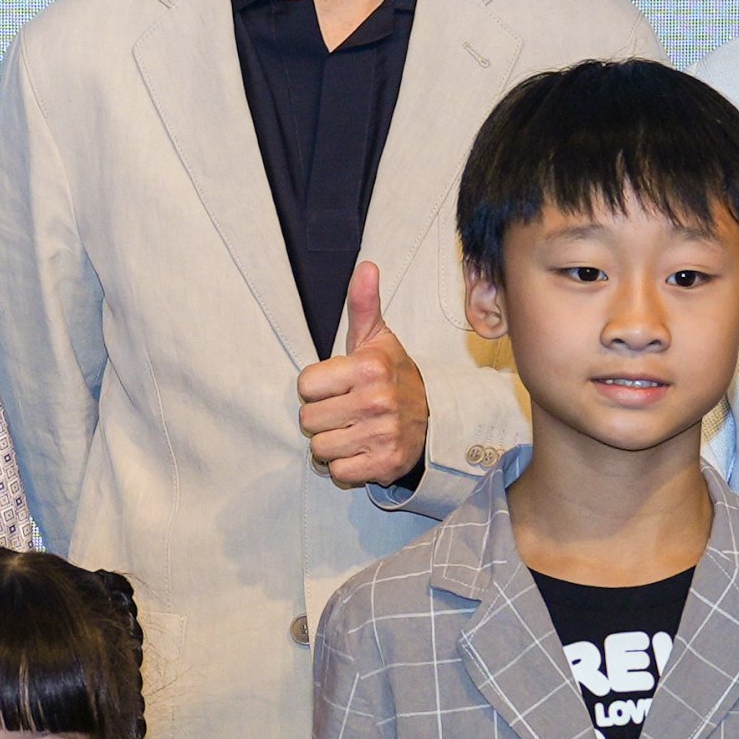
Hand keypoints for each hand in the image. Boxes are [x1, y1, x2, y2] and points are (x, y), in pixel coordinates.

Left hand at [297, 260, 427, 491]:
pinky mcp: (385, 465)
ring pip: (320, 449)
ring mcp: (382, 435)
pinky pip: (339, 472)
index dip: (316, 388)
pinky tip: (362, 450)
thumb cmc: (392, 376)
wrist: (434, 419)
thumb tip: (366, 266)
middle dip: (322, 418)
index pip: (305, 385)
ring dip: (332, 443)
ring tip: (353, 430)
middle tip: (346, 411)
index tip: (338, 386)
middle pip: (308, 421)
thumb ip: (363, 304)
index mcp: (369, 368)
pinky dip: (346, 466)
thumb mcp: (377, 339)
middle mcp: (376, 402)